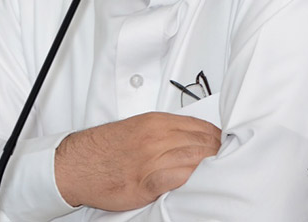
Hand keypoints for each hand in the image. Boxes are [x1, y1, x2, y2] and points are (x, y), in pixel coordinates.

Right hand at [54, 111, 220, 211]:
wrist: (76, 164)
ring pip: (196, 160)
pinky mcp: (147, 182)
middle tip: (231, 164)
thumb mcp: (136, 129)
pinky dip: (195, 181)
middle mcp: (156, 137)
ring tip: (222, 176)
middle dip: (220, 154)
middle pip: (204, 143)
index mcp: (155, 122)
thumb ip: (163, 133)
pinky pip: (180, 179)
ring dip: (213, 169)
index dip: (219, 139)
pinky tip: (202, 186)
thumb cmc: (103, 148)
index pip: (202, 126)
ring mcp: (152, 159)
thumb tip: (189, 141)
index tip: (226, 148)